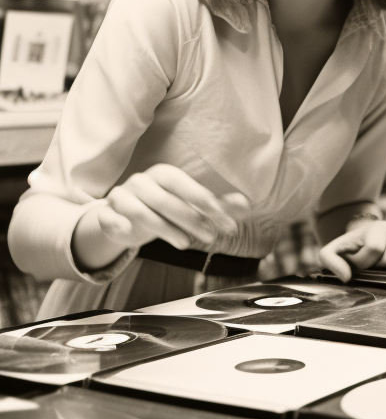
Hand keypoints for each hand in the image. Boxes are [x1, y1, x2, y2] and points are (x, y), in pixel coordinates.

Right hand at [73, 165, 250, 270]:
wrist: (125, 218)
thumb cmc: (165, 209)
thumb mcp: (192, 207)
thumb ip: (218, 206)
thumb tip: (247, 205)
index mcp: (164, 174)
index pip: (186, 185)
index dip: (206, 202)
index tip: (225, 221)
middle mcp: (141, 181)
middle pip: (166, 200)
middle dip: (191, 219)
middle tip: (212, 237)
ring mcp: (120, 197)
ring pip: (140, 211)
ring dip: (165, 229)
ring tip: (188, 244)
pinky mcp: (104, 214)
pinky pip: (108, 219)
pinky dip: (118, 226)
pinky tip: (130, 236)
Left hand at [319, 220, 385, 282]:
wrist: (366, 239)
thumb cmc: (351, 248)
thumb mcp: (333, 251)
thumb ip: (330, 261)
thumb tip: (346, 277)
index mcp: (376, 228)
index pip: (375, 248)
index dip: (366, 263)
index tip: (361, 265)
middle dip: (384, 268)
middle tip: (379, 268)